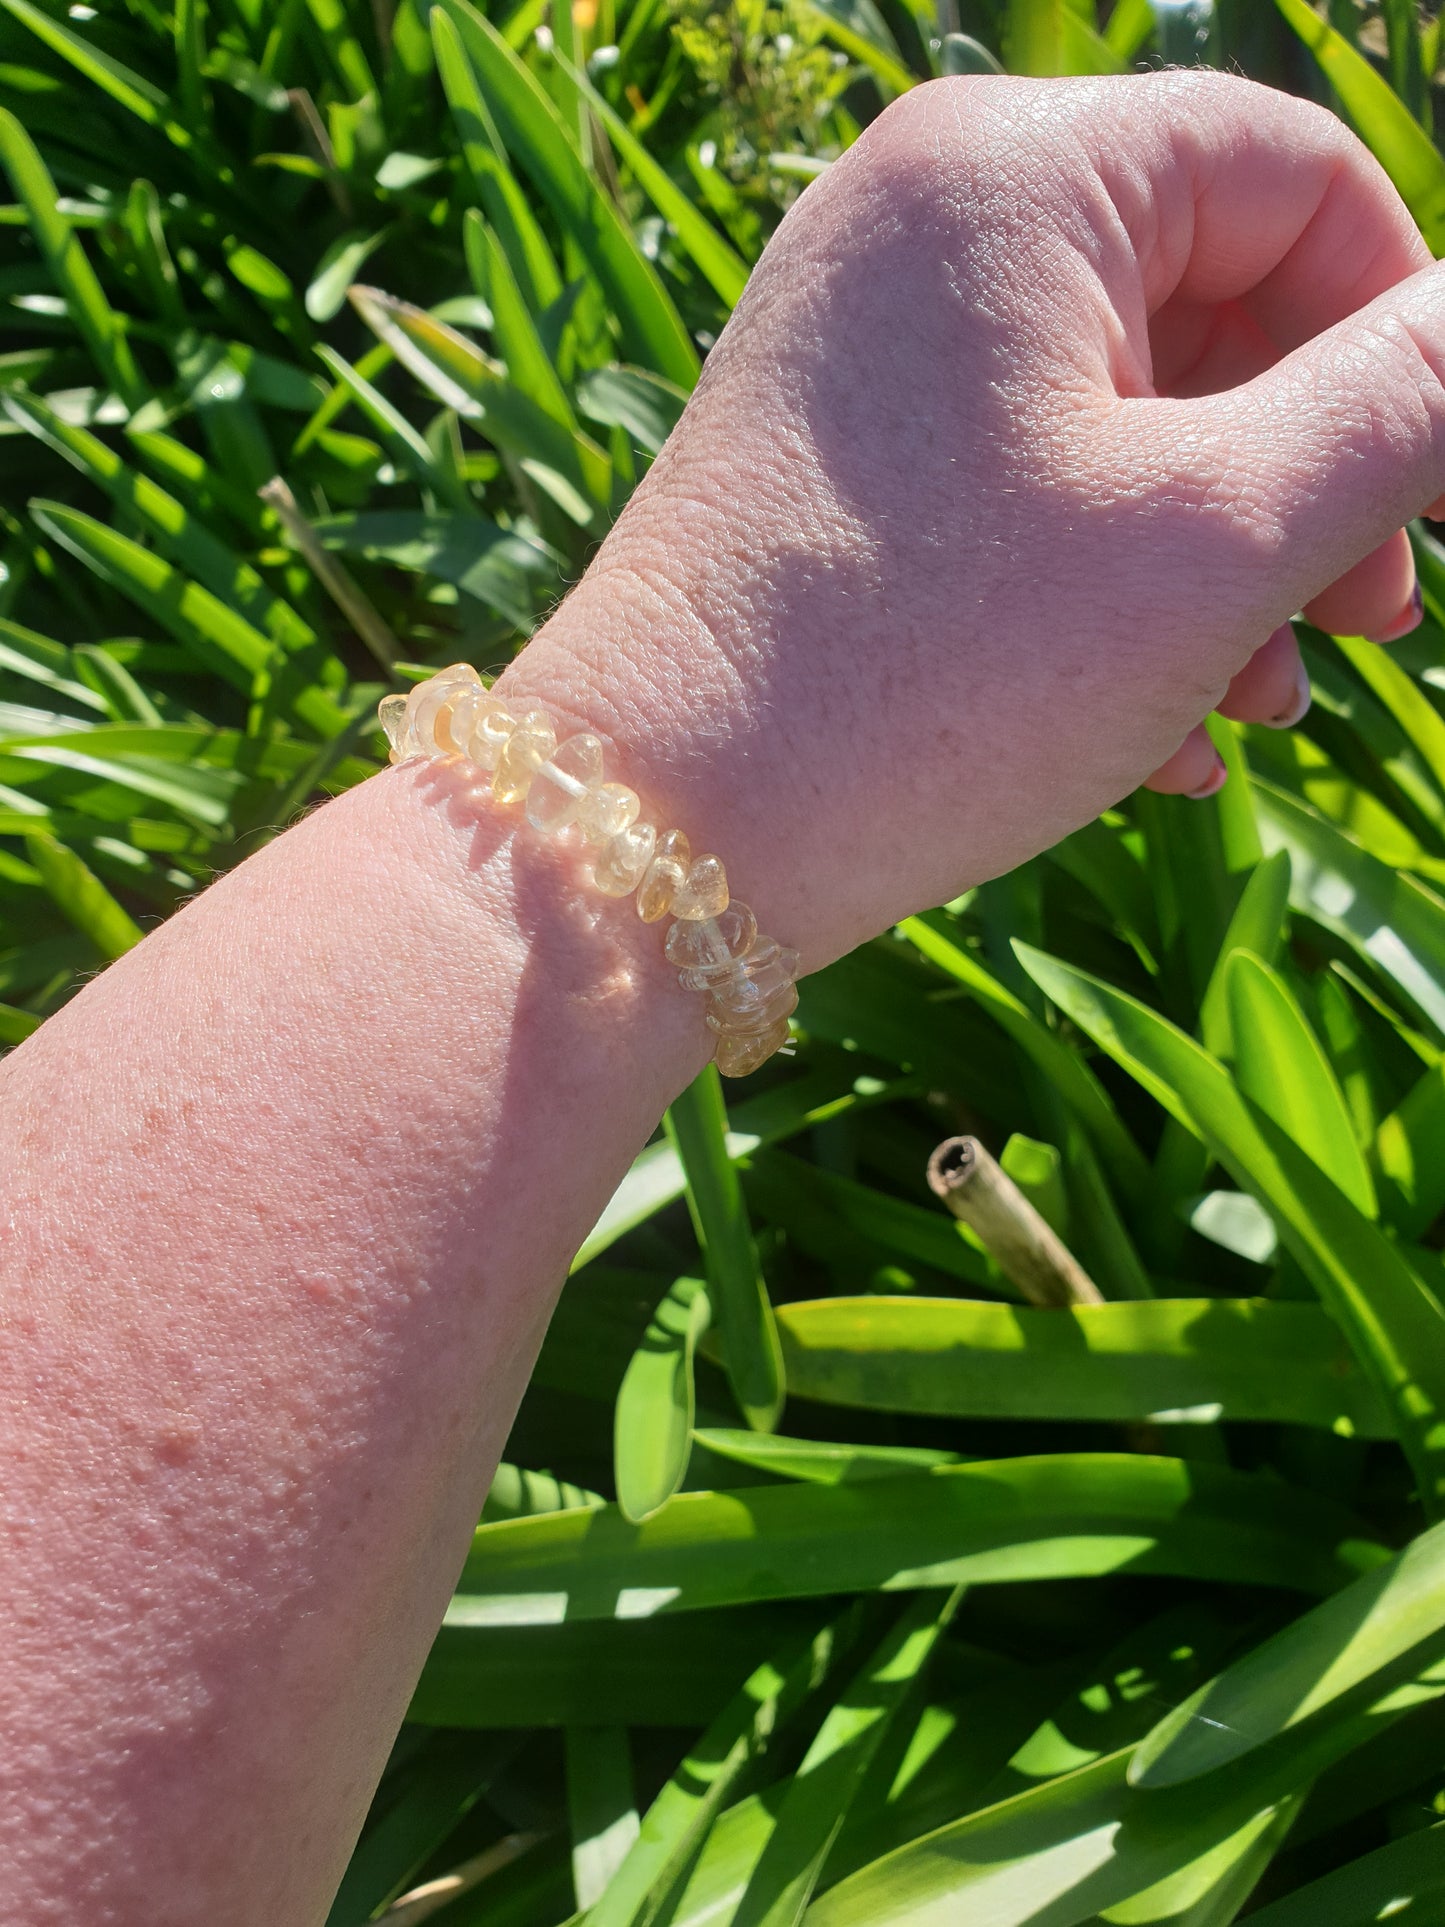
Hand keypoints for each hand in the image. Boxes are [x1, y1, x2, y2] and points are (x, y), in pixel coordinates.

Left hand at [504, 71, 1444, 967]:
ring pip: (1112, 424)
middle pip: (1205, 303)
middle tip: (1377, 627)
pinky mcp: (821, 473)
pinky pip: (1009, 497)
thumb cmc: (938, 672)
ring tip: (1260, 708)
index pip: (1297, 175)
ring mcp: (854, 352)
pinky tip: (1157, 745)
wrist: (656, 833)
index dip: (1403, 332)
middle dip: (1310, 479)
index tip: (1437, 494)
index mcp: (1016, 175)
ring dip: (1217, 566)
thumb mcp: (1216, 539)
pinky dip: (1099, 600)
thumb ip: (1395, 414)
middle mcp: (917, 228)